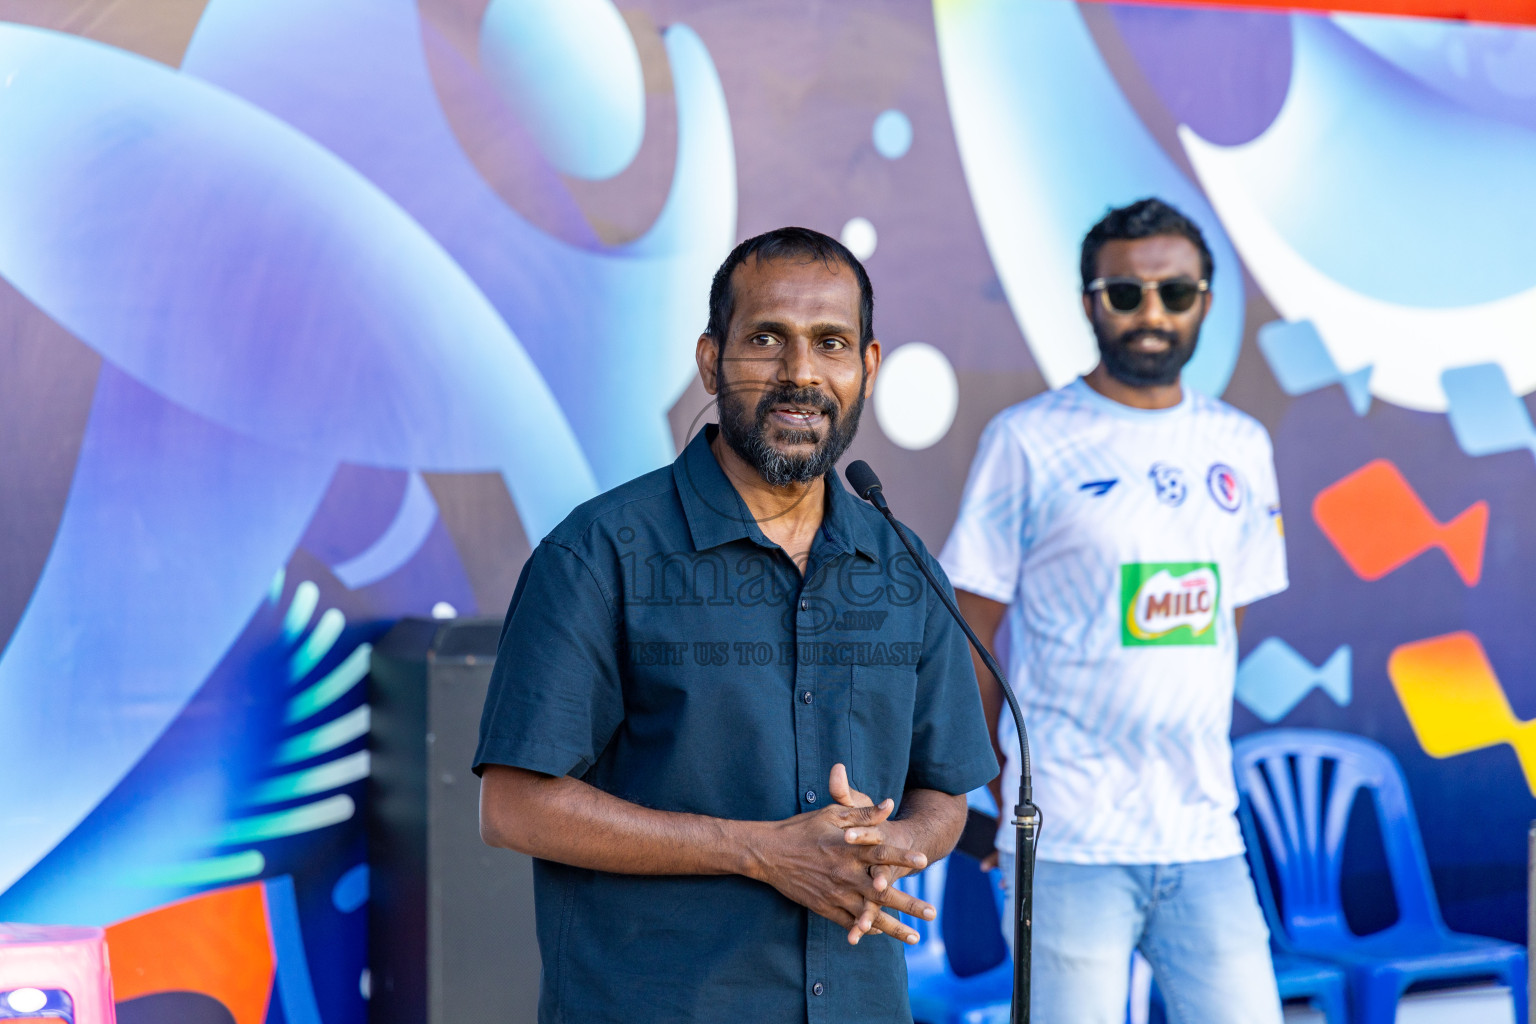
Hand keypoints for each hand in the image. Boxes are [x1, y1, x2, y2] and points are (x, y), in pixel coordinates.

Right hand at [746, 790, 932, 945]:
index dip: (903, 856)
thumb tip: (890, 804)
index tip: (924, 861)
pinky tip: (882, 934)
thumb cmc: (802, 828)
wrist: (769, 853)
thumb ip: (863, 812)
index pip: (881, 853)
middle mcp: (845, 874)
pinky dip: (867, 929)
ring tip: (915, 938)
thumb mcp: (832, 814)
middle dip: (909, 904)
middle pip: (882, 892)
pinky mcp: (824, 907)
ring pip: (869, 915)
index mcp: (848, 848)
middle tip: (932, 912)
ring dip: (894, 927)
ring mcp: (835, 894)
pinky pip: (849, 923)